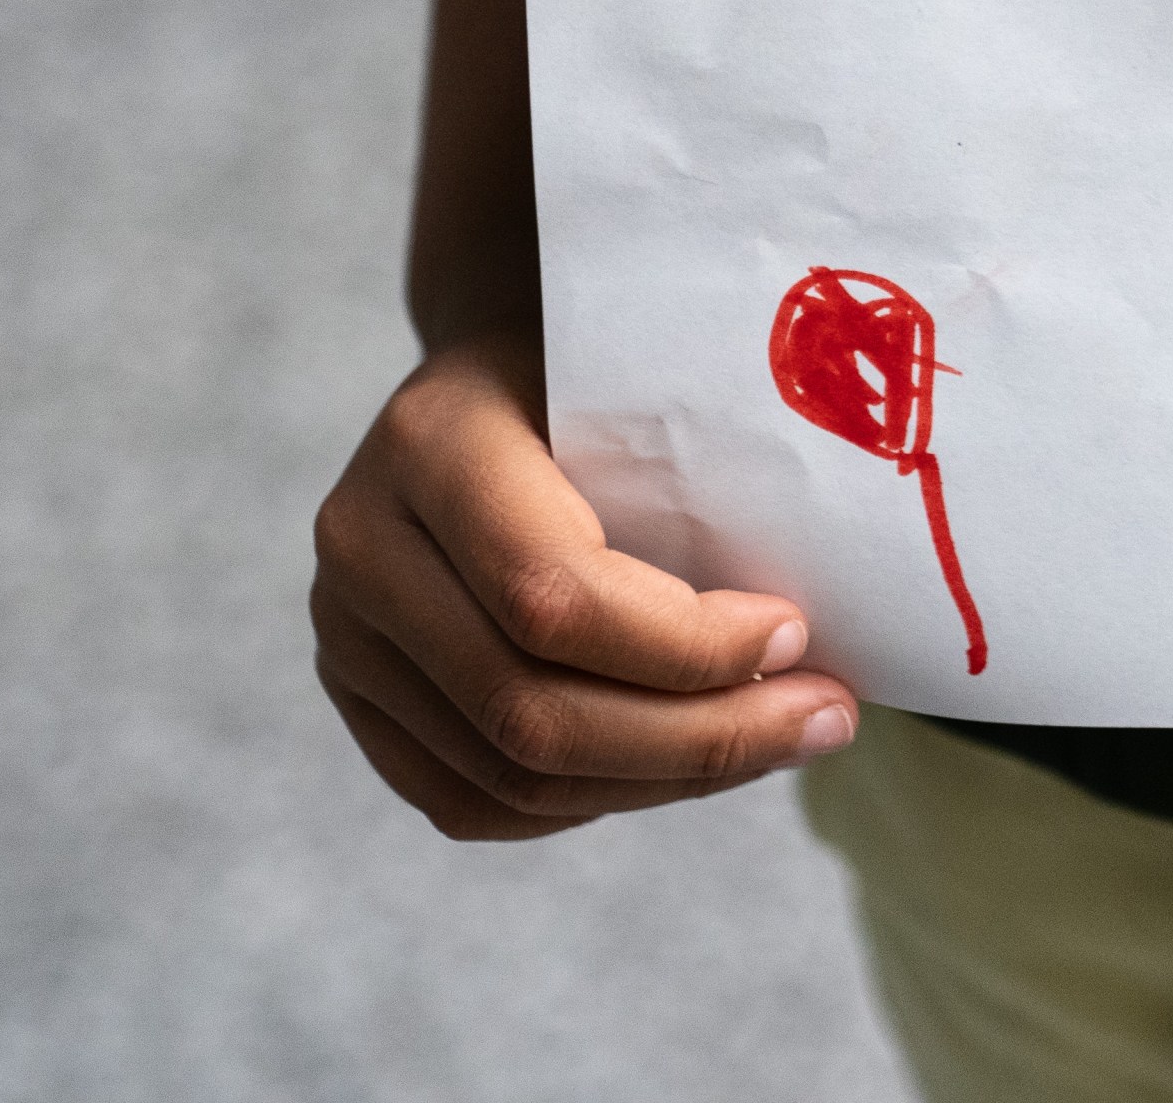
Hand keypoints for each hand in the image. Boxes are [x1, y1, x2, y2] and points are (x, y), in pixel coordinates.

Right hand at [310, 332, 860, 840]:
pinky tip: (684, 766)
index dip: (686, 646)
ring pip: (510, 773)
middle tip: (826, 716)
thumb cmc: (596, 372)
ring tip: (781, 739)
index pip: (553, 596)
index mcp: (432, 445)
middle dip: (701, 738)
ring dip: (667, 781)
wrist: (490, 381)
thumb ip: (704, 468)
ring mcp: (346, 637)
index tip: (801, 633)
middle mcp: (364, 548)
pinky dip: (597, 801)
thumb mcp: (646, 374)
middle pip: (529, 709)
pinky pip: (476, 800)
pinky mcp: (361, 701)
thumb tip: (820, 629)